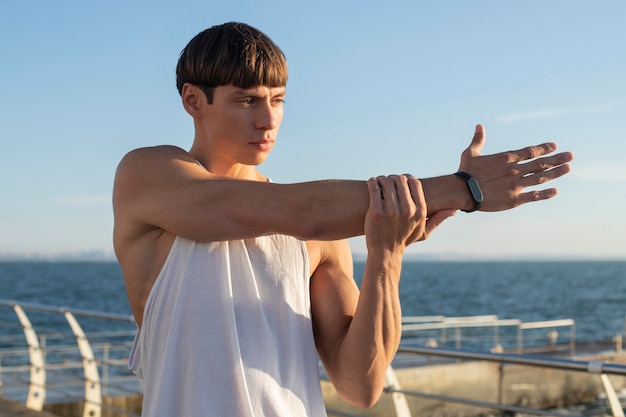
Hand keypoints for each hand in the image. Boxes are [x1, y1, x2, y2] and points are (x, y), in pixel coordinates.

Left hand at [365, 176, 454, 252]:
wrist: (385, 253)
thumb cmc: (404, 240)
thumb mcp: (424, 232)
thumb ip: (438, 219)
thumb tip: (453, 211)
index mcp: (420, 211)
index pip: (414, 182)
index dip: (406, 177)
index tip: (399, 180)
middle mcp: (407, 210)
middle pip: (400, 179)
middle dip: (392, 178)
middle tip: (387, 181)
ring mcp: (391, 211)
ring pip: (386, 181)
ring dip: (381, 179)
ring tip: (379, 182)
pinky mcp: (377, 212)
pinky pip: (375, 188)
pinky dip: (373, 182)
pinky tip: (372, 183)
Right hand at [459, 124, 573, 210]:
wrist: (462, 192)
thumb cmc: (465, 172)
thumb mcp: (470, 153)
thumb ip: (478, 140)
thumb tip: (479, 125)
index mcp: (506, 158)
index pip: (530, 152)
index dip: (544, 148)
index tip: (555, 146)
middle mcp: (515, 170)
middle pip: (540, 163)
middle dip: (557, 159)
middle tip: (570, 156)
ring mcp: (516, 185)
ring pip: (540, 178)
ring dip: (555, 173)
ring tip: (568, 168)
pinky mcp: (514, 199)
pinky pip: (533, 196)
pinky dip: (545, 194)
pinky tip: (555, 191)